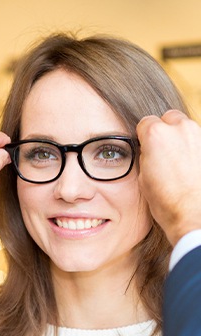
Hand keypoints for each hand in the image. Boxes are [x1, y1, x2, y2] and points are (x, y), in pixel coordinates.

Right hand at [137, 110, 200, 245]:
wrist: (193, 214)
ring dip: (180, 139)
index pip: (145, 122)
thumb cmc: (166, 200)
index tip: (145, 146)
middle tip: (162, 151)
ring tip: (177, 161)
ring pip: (186, 128)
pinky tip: (189, 167)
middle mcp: (179, 129)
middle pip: (168, 118)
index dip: (143, 135)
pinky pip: (198, 142)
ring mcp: (199, 136)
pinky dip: (193, 149)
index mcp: (155, 134)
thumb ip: (146, 154)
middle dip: (164, 130)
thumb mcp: (143, 176)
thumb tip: (150, 150)